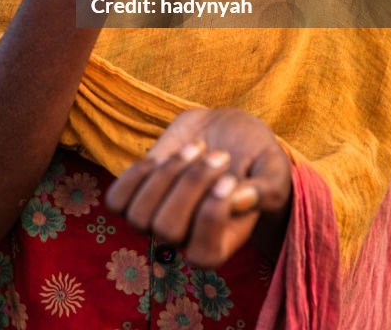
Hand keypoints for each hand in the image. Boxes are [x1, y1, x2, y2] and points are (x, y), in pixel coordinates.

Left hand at [106, 108, 292, 267]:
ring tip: (196, 147)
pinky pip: (116, 200)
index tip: (232, 176)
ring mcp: (157, 216)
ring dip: (166, 174)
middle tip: (219, 155)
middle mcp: (186, 238)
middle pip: (166, 230)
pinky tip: (162, 155)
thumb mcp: (274, 173)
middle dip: (190, 184)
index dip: (211, 216)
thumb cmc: (258, 160)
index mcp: (221, 245)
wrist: (230, 134)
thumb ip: (265, 191)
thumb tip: (237, 199)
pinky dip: (135, 174)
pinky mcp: (138, 192)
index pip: (202, 256)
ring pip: (138, 216)